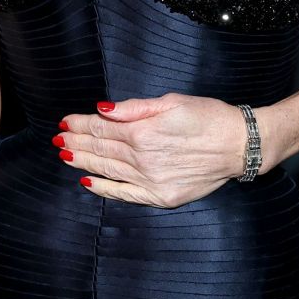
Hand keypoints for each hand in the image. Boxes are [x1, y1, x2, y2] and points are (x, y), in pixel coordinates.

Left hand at [54, 94, 251, 207]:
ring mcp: (150, 180)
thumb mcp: (171, 101)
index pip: (101, 127)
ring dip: (84, 162)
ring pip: (108, 170)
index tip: (65, 121)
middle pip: (100, 148)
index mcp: (143, 131)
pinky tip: (89, 182)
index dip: (80, 124)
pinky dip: (104, 188)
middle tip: (59, 138)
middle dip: (76, 142)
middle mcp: (142, 158)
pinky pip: (125, 194)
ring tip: (66, 156)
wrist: (239, 146)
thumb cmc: (209, 117)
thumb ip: (133, 108)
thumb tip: (102, 109)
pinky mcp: (160, 196)